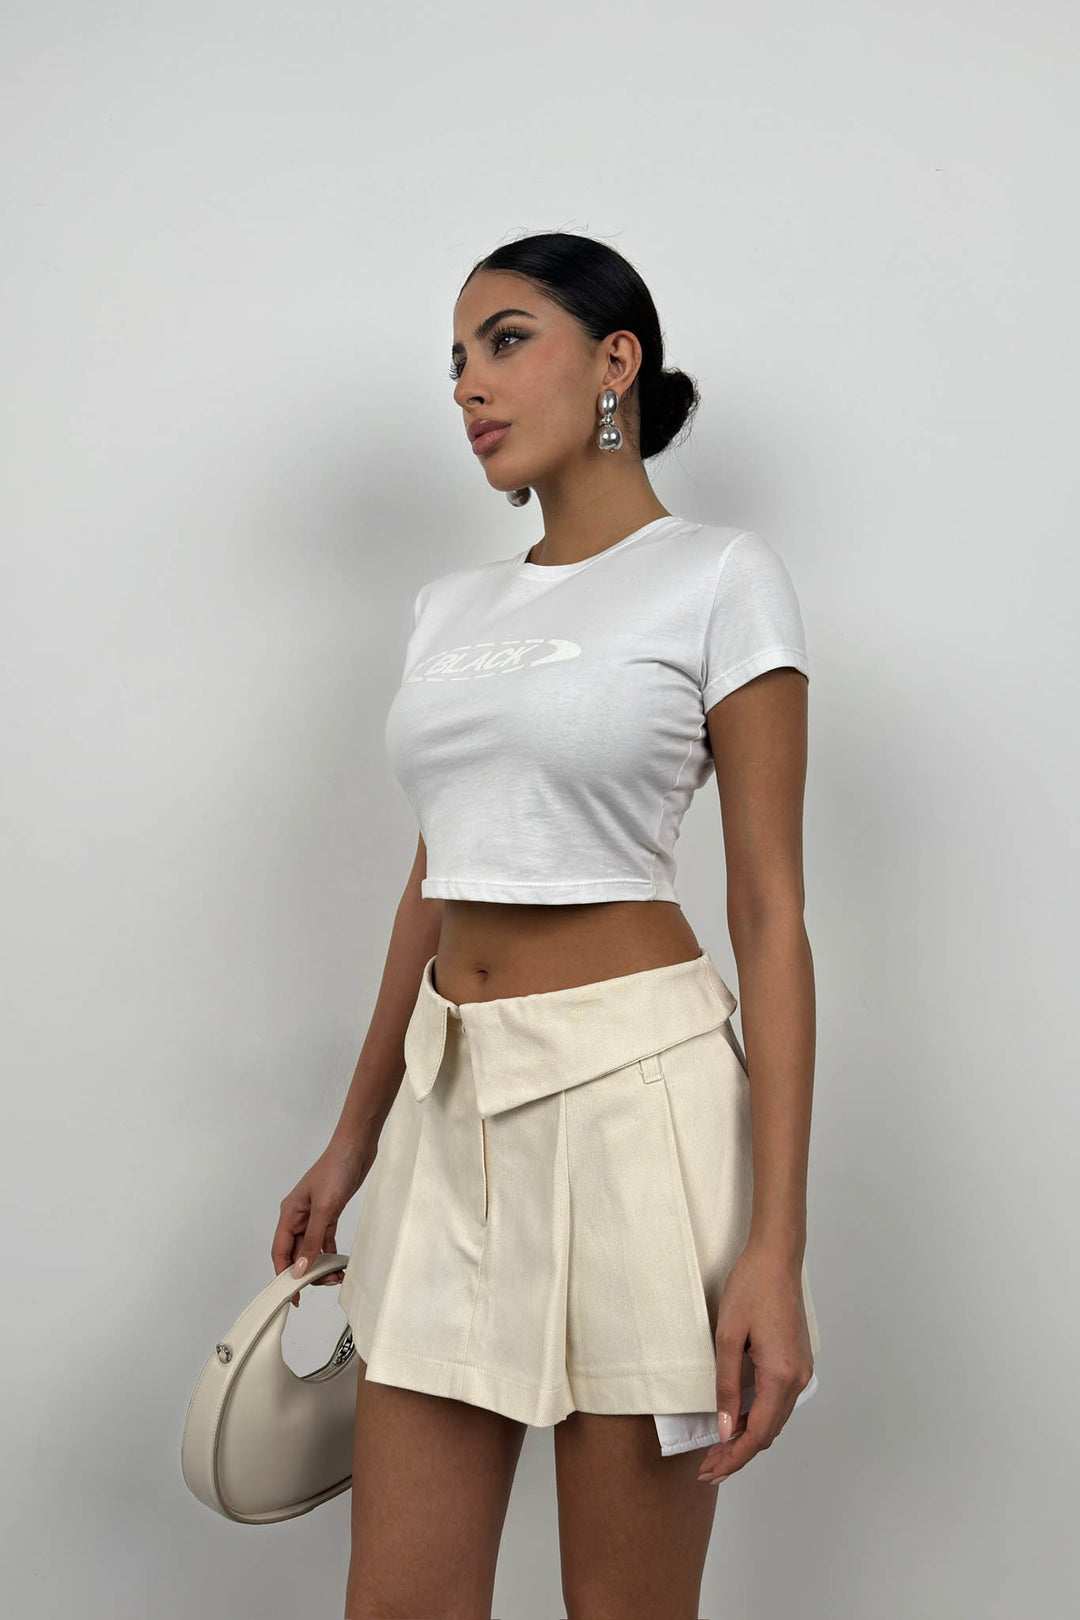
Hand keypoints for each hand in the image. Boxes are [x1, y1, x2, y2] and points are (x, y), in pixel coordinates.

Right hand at [271, 1134, 377, 1306]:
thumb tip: (300, 1269)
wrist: (356, 1148)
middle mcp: (298, 1217)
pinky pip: (325, 1240)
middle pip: (296, 1254)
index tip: (291, 1296)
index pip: (280, 1252)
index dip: (283, 1276)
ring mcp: (314, 1216)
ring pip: (311, 1249)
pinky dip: (331, 1253)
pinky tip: (340, 1263)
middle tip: (326, 1283)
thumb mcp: (324, 1209)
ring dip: (322, 1265)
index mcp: (289, 1214)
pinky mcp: (329, 1213)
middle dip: (308, 1272)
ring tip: (338, 1275)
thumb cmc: (336, 1169)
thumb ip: (312, 1241)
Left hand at [697, 1241, 814, 1485]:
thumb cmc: (750, 1289)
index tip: (711, 1470)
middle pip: (769, 1432)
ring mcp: (801, 1370)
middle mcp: (797, 1378)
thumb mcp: (727, 1337)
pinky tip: (738, 1419)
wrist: (776, 1259)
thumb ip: (726, 1385)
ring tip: (719, 1448)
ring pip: (775, 1418)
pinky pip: (779, 1401)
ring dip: (749, 1436)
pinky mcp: (798, 1361)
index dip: (734, 1457)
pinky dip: (759, 1416)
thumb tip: (725, 1428)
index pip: (758, 1433)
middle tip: (709, 1467)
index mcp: (781, 1375)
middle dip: (739, 1453)